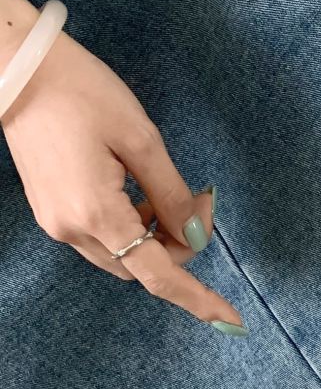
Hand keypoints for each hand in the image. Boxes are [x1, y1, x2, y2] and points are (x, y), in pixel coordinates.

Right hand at [0, 16, 245, 332]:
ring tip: (175, 193)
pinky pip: (103, 238)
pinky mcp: (51, 211)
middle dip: (181, 246)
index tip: (232, 319)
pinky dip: (133, 228)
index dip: (198, 299)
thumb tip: (197, 237)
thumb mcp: (141, 139)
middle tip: (204, 201)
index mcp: (97, 215)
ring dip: (157, 237)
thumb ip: (173, 195)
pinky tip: (143, 193)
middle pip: (144, 267)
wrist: (17, 69)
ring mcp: (57, 223)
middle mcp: (72, 230)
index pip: (159, 276)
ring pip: (124, 256)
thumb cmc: (80, 92)